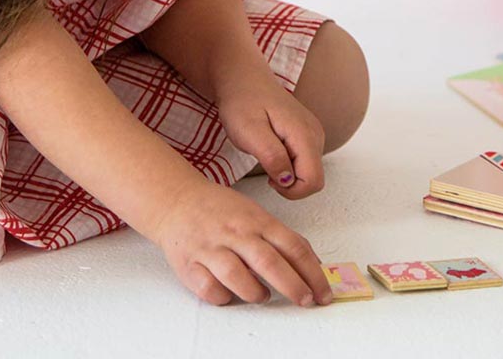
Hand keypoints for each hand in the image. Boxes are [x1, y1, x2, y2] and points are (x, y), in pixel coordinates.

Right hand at [153, 179, 332, 306]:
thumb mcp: (256, 214)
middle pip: (270, 263)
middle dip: (293, 286)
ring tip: (263, 296)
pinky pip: (209, 289)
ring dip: (255, 293)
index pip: (293, 246)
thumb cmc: (222, 210)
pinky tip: (230, 295)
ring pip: (237, 277)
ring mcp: (212, 248)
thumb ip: (280, 237)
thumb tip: (310, 263)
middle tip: (307, 301)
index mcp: (258, 220)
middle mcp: (237, 233)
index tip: (323, 291)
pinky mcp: (189, 264)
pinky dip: (223, 297)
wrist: (179, 201)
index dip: (312, 271)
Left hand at [216, 68, 325, 199]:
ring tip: (266, 156)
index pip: (314, 181)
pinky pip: (306, 161)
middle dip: (290, 185)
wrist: (243, 78)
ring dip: (288, 175)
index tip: (269, 180)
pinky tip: (272, 151)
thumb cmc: (242, 102)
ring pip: (310, 171)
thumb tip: (288, 180)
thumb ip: (272, 157)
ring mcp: (313, 132)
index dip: (291, 191)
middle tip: (265, 168)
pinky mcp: (307, 133)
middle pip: (315, 178)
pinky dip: (289, 165)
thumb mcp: (249, 132)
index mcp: (304, 134)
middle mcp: (316, 134)